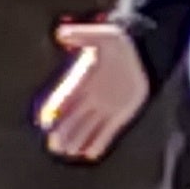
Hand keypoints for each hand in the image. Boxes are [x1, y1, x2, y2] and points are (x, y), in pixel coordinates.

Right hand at [38, 18, 151, 159]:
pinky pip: (108, 131)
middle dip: (63, 131)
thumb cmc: (122, 41)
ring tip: (67, 153)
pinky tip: (90, 155)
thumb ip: (83, 35)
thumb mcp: (103, 35)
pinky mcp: (122, 113)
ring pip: (88, 127)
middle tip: (54, 145)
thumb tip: (61, 33)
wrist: (144, 50)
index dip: (54, 110)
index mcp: (84, 79)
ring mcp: (106, 106)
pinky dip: (99, 142)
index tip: (44, 121)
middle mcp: (92, 96)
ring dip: (78, 140)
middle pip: (73, 118)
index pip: (64, 98)